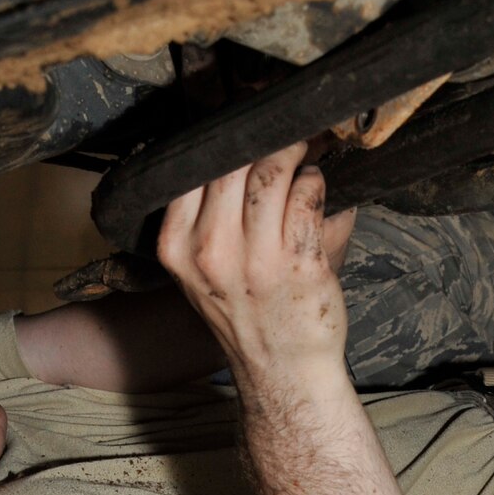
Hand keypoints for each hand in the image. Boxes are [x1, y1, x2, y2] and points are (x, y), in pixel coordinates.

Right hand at [155, 144, 355, 387]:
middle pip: (232, 162)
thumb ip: (206, 210)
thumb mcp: (201, 265)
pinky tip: (315, 186)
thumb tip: (235, 135)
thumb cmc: (247, 309)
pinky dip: (316, 181)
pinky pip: (308, 194)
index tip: (239, 126)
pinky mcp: (299, 263)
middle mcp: (210, 252)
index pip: (190, 168)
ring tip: (302, 152)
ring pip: (272, 171)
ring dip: (294, 152)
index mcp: (177, 246)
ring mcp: (256, 260)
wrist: (280, 368)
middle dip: (262, 138)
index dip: (219, 138)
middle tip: (280, 131)